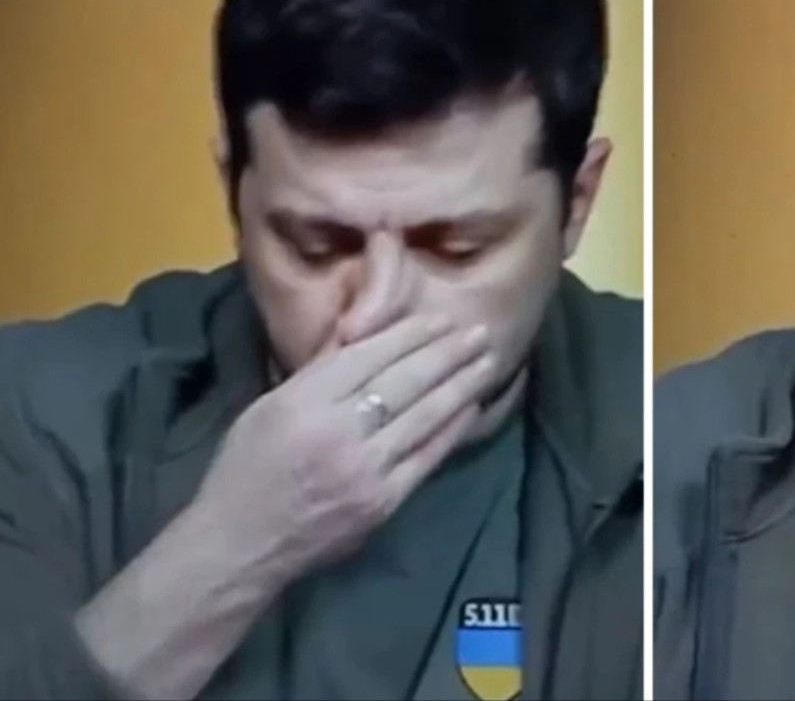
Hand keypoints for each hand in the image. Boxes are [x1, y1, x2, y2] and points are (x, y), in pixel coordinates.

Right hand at [189, 315, 496, 590]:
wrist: (240, 545)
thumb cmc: (247, 469)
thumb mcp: (268, 407)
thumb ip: (318, 372)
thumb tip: (363, 333)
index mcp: (303, 401)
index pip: (369, 357)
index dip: (411, 335)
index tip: (442, 318)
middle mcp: (337, 431)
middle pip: (404, 382)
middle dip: (447, 353)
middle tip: (480, 331)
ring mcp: (364, 469)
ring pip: (423, 417)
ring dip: (461, 386)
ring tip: (486, 363)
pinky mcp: (382, 502)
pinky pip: (427, 458)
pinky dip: (452, 430)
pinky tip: (471, 409)